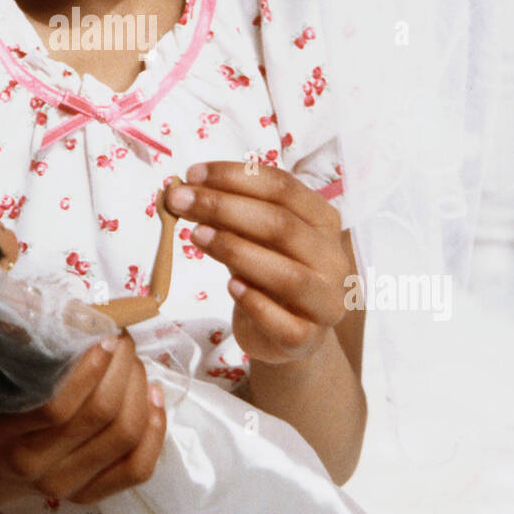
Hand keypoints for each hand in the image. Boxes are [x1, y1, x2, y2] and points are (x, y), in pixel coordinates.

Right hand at [0, 334, 166, 508]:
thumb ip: (10, 350)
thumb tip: (52, 308)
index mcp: (5, 437)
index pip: (57, 408)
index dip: (89, 369)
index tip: (101, 336)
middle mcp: (37, 467)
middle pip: (101, 416)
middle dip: (121, 367)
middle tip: (121, 341)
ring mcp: (65, 486)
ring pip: (125, 437)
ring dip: (139, 389)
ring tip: (133, 363)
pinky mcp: (88, 495)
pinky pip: (137, 468)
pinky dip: (155, 431)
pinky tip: (154, 397)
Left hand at [165, 161, 351, 365]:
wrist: (289, 334)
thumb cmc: (268, 274)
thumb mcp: (253, 237)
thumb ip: (230, 215)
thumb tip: (185, 191)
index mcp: (322, 221)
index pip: (283, 187)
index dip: (235, 177)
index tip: (192, 174)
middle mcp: (332, 258)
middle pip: (281, 225)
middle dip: (224, 208)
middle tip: (180, 201)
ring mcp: (326, 301)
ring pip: (288, 274)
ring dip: (237, 251)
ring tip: (197, 236)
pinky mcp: (309, 339)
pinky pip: (286, 324)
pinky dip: (256, 304)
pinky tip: (231, 287)